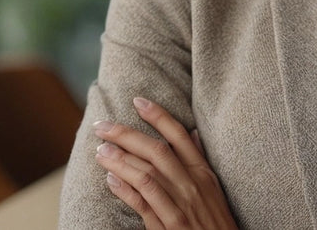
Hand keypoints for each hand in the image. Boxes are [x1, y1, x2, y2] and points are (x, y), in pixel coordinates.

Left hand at [93, 96, 237, 229]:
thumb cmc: (216, 221)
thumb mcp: (213, 188)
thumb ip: (199, 160)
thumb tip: (191, 133)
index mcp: (203, 173)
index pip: (178, 136)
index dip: (158, 116)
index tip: (137, 101)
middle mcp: (192, 185)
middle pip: (156, 151)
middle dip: (126, 135)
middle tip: (101, 126)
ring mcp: (181, 206)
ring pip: (147, 175)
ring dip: (120, 161)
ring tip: (100, 151)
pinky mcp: (171, 228)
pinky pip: (144, 204)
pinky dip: (125, 191)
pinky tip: (110, 180)